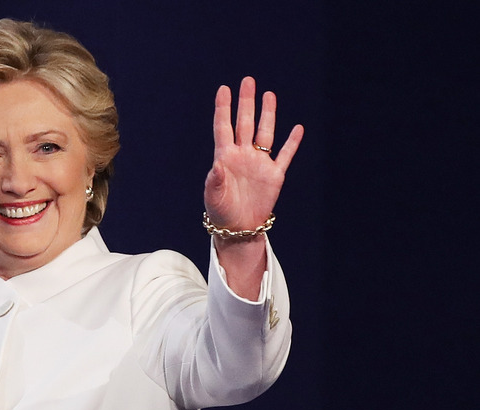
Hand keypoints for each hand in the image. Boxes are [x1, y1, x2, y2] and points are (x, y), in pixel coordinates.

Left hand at [204, 76, 302, 232]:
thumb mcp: (213, 197)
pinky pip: (285, 155)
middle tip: (248, 81)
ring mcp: (259, 163)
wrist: (239, 228)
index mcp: (225, 158)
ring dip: (267, 114)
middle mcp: (242, 155)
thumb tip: (217, 166)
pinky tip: (297, 128)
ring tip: (268, 95)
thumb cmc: (221, 213)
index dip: (224, 108)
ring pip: (265, 133)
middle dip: (247, 102)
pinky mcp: (274, 175)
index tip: (224, 89)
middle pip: (245, 123)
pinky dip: (292, 142)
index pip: (224, 127)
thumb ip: (215, 181)